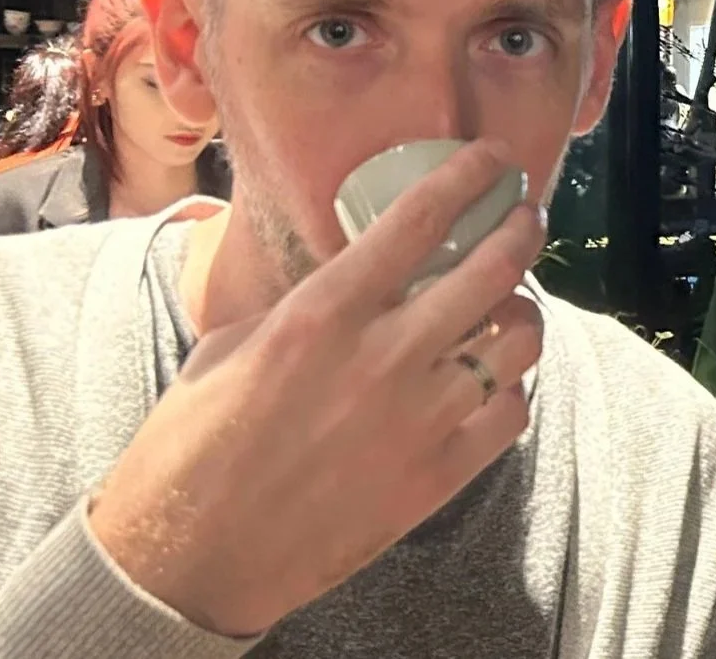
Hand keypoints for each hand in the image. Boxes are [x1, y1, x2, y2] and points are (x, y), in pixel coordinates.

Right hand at [86, 141, 546, 636]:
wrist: (190, 556)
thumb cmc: (195, 444)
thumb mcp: (233, 344)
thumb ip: (306, 303)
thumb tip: (353, 272)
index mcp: (322, 313)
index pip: (420, 219)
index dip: (471, 176)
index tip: (494, 159)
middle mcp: (382, 357)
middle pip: (492, 268)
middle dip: (521, 230)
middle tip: (525, 218)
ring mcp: (419, 419)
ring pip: (519, 341)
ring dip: (523, 311)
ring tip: (511, 305)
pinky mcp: (438, 477)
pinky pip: (512, 413)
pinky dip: (512, 389)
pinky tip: (493, 382)